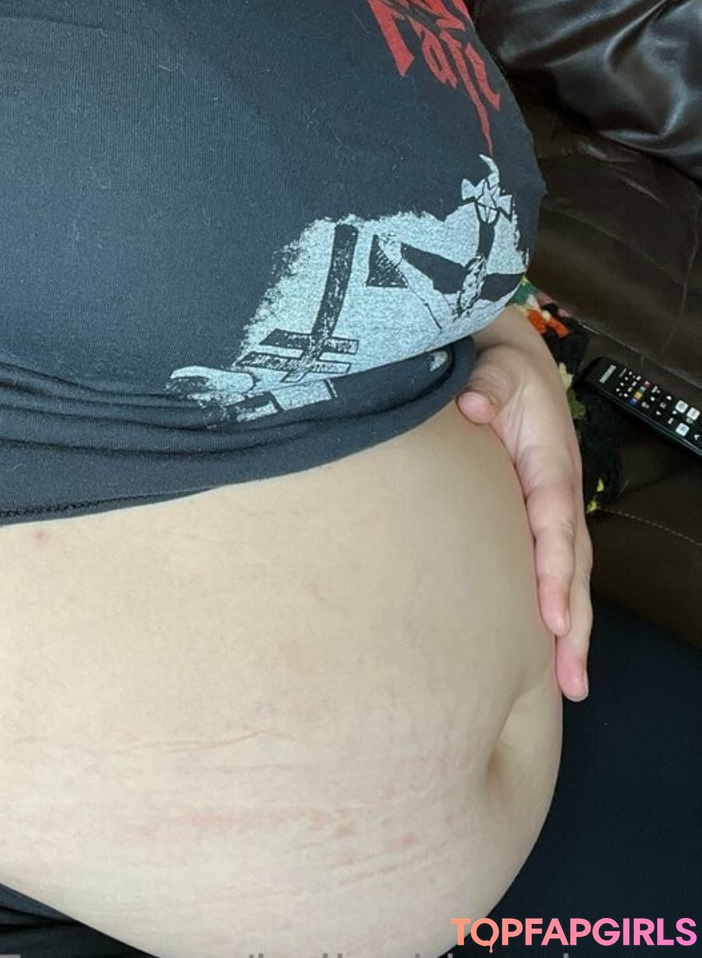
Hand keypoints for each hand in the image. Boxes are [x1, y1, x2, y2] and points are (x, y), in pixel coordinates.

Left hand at [457, 331, 592, 701]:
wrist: (512, 364)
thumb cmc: (501, 373)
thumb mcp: (497, 369)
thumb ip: (488, 387)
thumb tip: (474, 407)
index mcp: (549, 465)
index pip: (555, 526)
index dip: (555, 572)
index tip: (552, 616)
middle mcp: (559, 495)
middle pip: (573, 568)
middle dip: (574, 624)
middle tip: (571, 679)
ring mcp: (553, 510)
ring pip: (569, 578)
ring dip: (572, 631)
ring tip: (571, 685)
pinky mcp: (539, 519)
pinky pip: (551, 570)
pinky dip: (557, 611)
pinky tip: (551, 652)